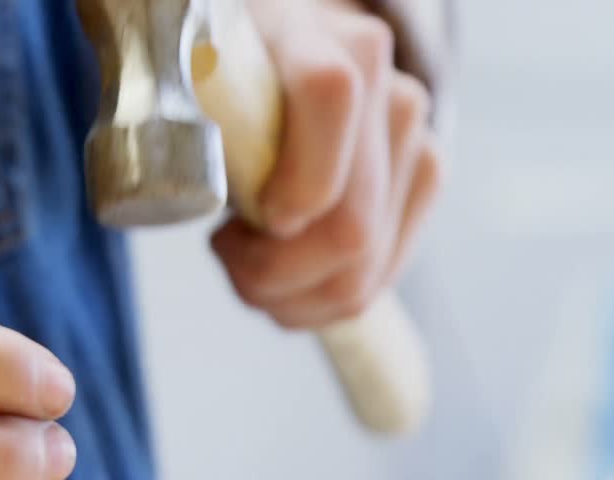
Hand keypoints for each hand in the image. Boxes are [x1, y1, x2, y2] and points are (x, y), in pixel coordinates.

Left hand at [213, 0, 441, 328]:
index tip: (249, 216)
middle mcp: (387, 89)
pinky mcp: (424, 182)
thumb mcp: (201, 80)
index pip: (330, 98)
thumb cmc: (235, 78)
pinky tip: (283, 276)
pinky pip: (374, 284)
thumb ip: (194, 115)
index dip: (297, 179)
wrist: (295, 59)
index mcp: (325, 42)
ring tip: (249, 265)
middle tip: (227, 252)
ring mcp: (416, 140)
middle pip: (351, 226)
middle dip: (272, 271)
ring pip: (361, 273)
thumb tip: (189, 182)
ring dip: (289, 297)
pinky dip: (313, 302)